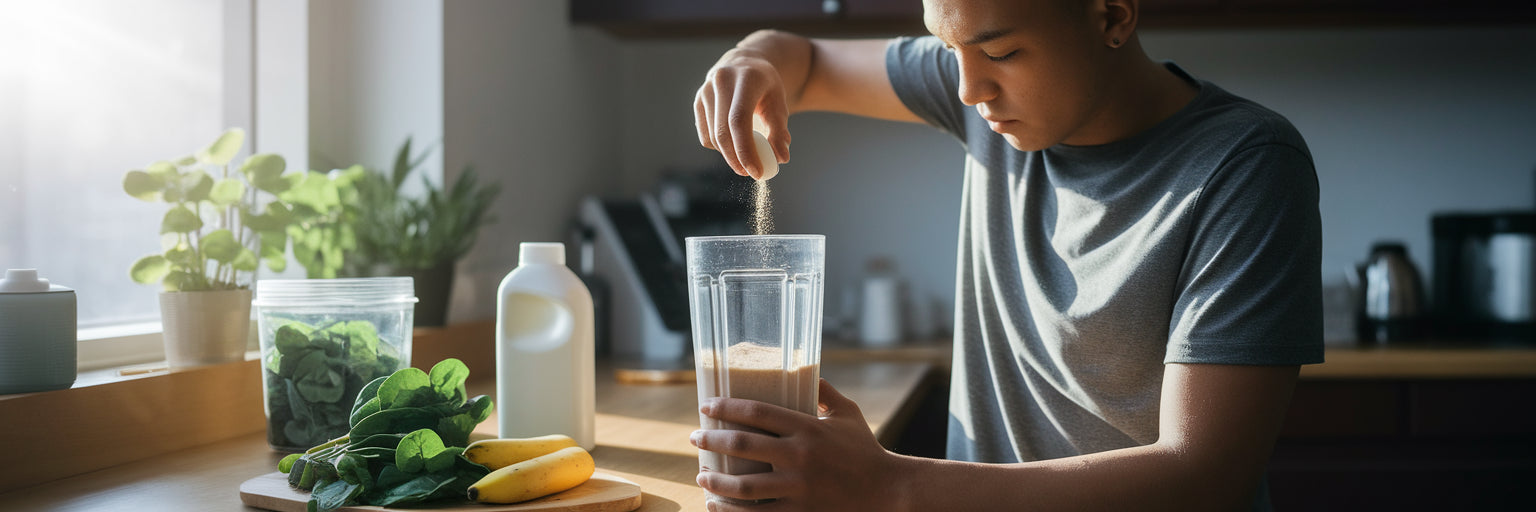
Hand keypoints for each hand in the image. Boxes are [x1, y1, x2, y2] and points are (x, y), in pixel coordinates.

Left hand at [691, 379, 903, 511]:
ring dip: (715, 481)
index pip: (757, 412)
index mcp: (808, 428)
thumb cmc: (866, 451)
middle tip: (694, 438)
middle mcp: (800, 457)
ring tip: (702, 476)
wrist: (889, 492)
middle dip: (711, 440)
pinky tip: (716, 507)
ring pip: (744, 487)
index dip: (726, 407)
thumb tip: (807, 372)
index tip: (705, 407)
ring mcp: (799, 488)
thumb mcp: (848, 415)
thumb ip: (825, 392)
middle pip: (743, 445)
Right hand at [693, 46, 790, 178]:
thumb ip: (780, 130)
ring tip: (746, 159)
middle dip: (737, 159)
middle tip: (751, 173)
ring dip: (729, 155)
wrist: (745, 65)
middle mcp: (721, 80)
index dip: (746, 150)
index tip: (756, 172)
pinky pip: (705, 135)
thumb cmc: (766, 87)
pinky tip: (734, 144)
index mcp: (746, 78)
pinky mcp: (697, 101)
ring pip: (712, 137)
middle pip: (722, 131)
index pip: (739, 121)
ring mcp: (705, 90)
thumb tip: (781, 158)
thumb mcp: (779, 103)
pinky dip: (720, 147)